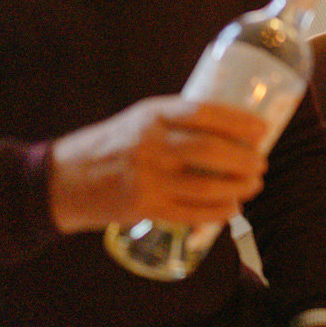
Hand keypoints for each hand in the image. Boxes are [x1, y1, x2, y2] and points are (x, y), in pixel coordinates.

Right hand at [47, 96, 267, 233]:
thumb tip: (234, 129)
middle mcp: (150, 144)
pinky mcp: (142, 208)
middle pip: (210, 151)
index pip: (204, 113)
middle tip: (261, 163)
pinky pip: (190, 213)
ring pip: (205, 186)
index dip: (239, 122)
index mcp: (152, 115)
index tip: (263, 130)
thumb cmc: (114, 144)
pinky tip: (232, 208)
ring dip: (237, 187)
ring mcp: (146, 178)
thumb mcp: (142, 119)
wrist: (62, 180)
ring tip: (253, 184)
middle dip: (244, 159)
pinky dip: (217, 212)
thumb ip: (180, 122)